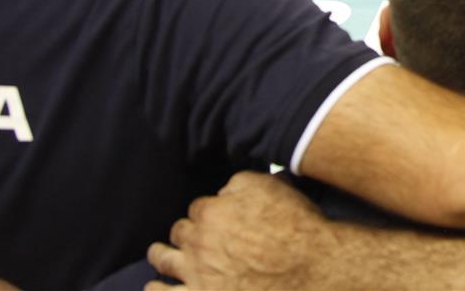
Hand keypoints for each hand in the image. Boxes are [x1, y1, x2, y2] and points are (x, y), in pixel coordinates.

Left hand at [146, 172, 337, 289]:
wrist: (310, 266)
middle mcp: (198, 243)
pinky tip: (154, 287)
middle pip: (179, 232)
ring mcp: (197, 275)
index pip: (197, 207)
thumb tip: (224, 190)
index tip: (214, 215)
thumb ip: (239, 184)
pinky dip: (156, 290)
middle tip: (189, 235)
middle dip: (184, 232)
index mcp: (212, 212)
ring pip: (164, 261)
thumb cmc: (294, 227)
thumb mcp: (271, 186)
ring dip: (160, 256)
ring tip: (158, 255)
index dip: (207, 211)